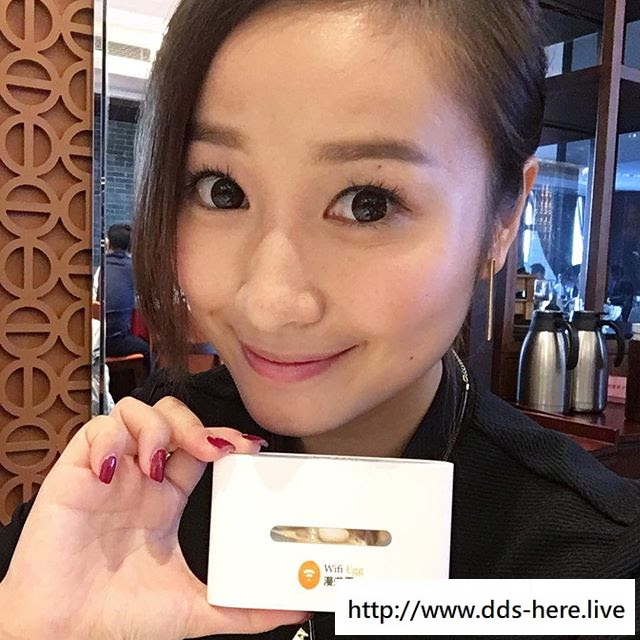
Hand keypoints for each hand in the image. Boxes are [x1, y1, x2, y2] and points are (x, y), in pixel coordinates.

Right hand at [0, 396, 308, 639]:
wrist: (61, 636)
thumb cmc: (118, 618)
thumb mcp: (192, 608)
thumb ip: (242, 609)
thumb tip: (294, 607)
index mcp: (166, 499)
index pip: (199, 446)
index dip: (222, 437)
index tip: (247, 447)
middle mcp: (139, 479)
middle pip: (170, 417)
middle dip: (193, 422)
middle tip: (208, 449)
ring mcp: (109, 473)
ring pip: (135, 413)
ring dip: (155, 427)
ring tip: (157, 463)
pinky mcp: (75, 473)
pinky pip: (94, 430)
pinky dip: (110, 439)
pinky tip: (115, 470)